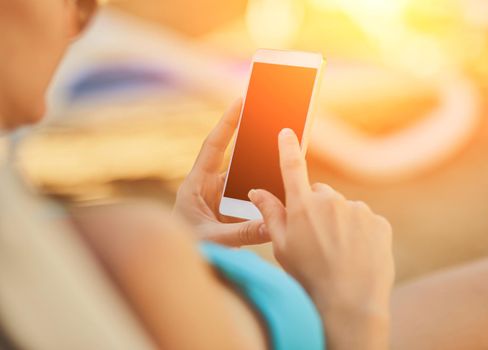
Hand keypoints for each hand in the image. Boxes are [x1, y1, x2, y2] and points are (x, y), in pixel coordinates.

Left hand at [174, 99, 269, 246]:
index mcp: (196, 186)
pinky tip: (280, 193)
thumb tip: (273, 225)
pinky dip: (263, 196)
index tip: (240, 102)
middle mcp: (208, 187)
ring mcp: (220, 199)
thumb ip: (241, 233)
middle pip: (234, 159)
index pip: (212, 147)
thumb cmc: (188, 249)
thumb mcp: (213, 240)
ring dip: (261, 174)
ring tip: (283, 157)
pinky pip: (249, 198)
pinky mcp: (230, 211)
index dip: (227, 124)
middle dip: (252, 143)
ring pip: (245, 180)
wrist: (180, 264)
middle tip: (271, 122)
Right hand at [248, 128, 393, 349]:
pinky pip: (364, 220)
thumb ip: (270, 214)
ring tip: (337, 251)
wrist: (350, 303)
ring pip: (344, 209)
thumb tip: (257, 190)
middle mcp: (331, 201)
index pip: (292, 168)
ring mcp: (358, 210)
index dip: (288, 147)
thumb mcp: (281, 247)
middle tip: (315, 238)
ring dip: (339, 222)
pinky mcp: (378, 222)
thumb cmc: (309, 276)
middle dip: (317, 209)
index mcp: (303, 206)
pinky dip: (359, 232)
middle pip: (321, 195)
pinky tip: (355, 254)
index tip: (287, 131)